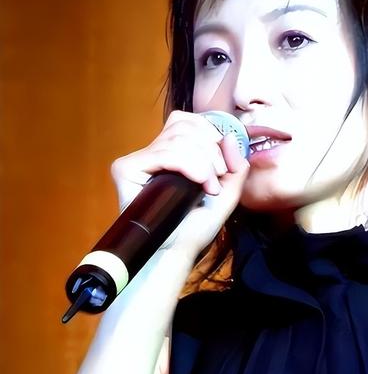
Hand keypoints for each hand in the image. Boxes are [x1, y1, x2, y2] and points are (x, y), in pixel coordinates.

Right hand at [110, 110, 249, 258]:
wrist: (177, 252)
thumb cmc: (196, 226)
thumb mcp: (228, 192)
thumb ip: (236, 165)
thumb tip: (228, 137)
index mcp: (172, 152)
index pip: (189, 121)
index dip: (211, 135)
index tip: (223, 166)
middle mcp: (152, 153)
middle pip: (186, 127)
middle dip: (212, 151)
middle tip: (217, 178)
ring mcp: (138, 160)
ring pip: (179, 138)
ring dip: (204, 162)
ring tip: (209, 187)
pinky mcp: (126, 169)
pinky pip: (165, 153)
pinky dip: (190, 166)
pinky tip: (201, 184)